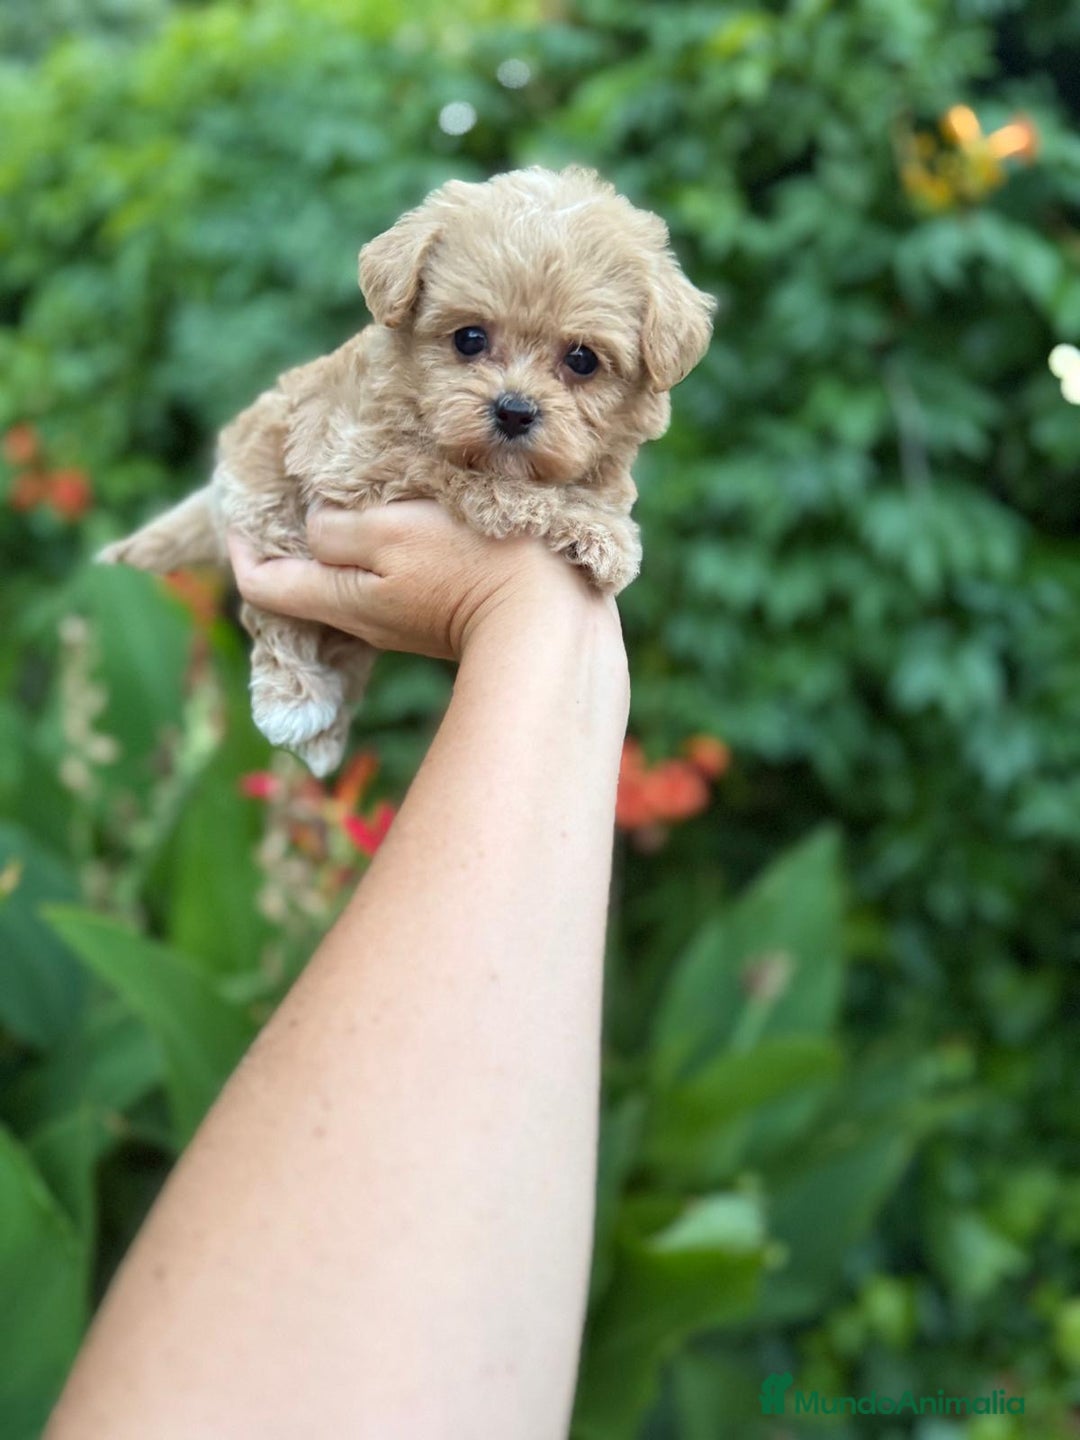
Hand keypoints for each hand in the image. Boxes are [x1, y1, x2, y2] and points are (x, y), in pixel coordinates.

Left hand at [227, 500, 611, 661]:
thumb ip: (338, 528)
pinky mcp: (442, 617)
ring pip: (350, 583)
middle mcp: (365, 621)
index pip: (264, 584)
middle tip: (294, 494)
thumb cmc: (470, 565)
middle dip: (292, 542)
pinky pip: (391, 583)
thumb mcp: (391, 530)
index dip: (242, 546)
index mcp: (342, 599)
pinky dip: (381, 552)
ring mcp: (404, 624)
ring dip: (341, 544)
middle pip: (305, 586)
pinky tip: (404, 523)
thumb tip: (315, 527)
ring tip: (350, 498)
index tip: (241, 508)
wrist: (551, 622)